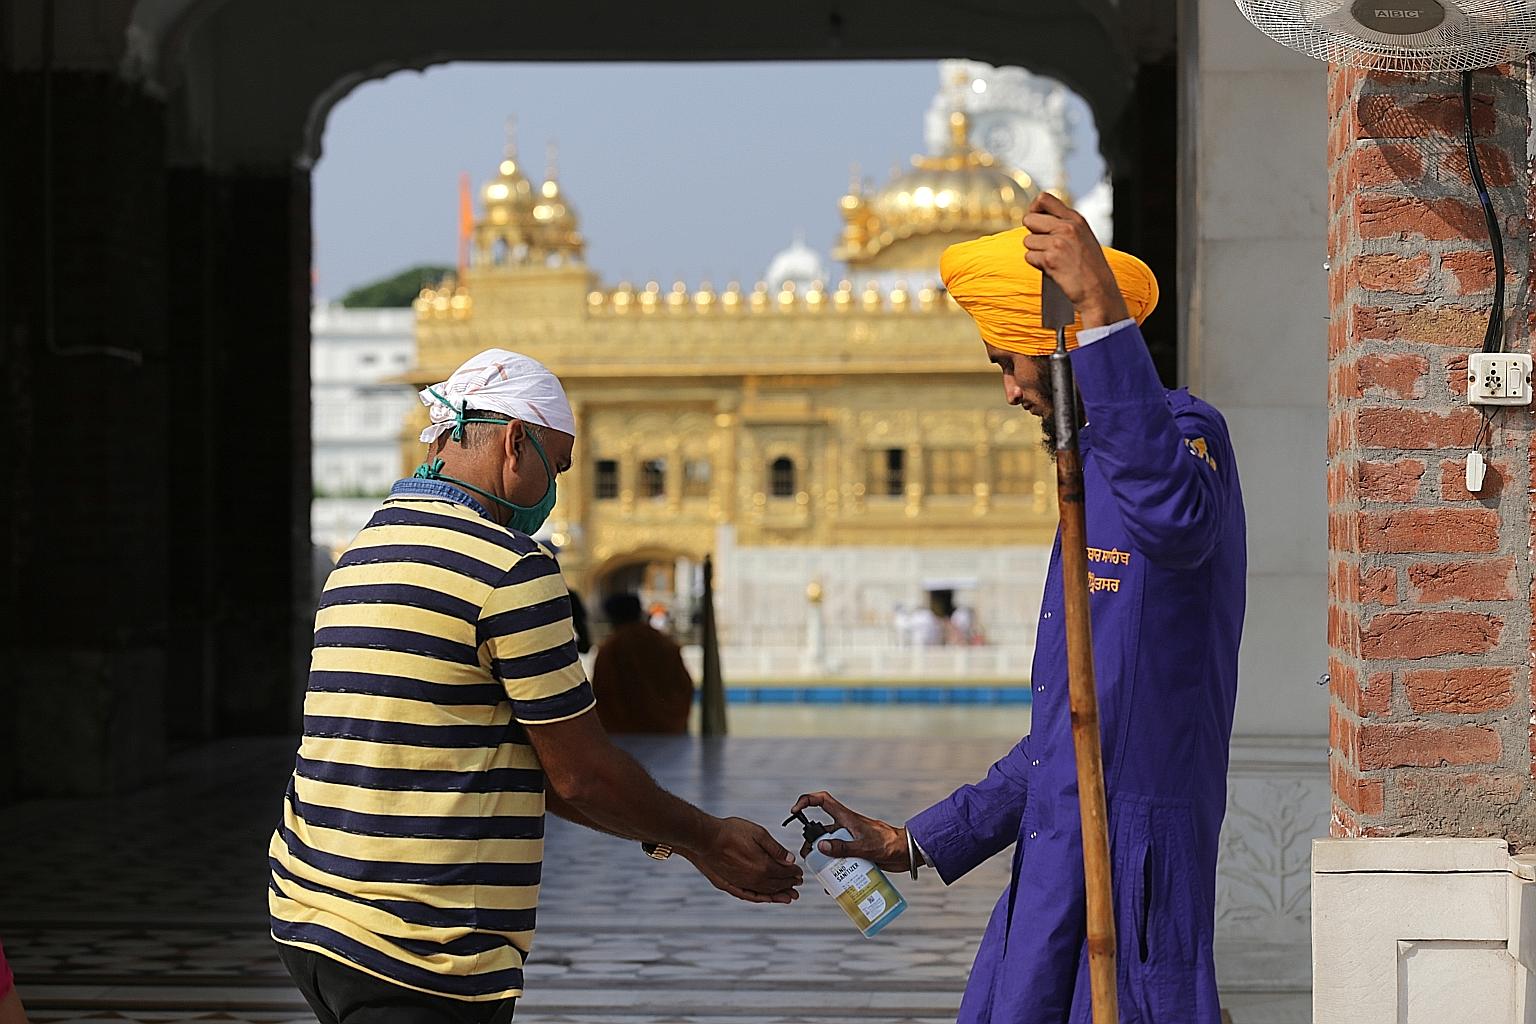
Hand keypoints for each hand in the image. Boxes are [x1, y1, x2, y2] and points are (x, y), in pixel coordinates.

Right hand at [683, 817, 802, 904]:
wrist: (705, 839)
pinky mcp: (732, 885)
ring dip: (779, 894)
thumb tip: (790, 859)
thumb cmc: (729, 833)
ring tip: (789, 897)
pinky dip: (762, 898)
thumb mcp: (758, 833)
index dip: (794, 873)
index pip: (784, 872)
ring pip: (766, 893)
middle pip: (777, 884)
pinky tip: (767, 899)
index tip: (799, 873)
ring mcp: (743, 884)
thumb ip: (776, 849)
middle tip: (797, 884)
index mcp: (763, 866)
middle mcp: (755, 879)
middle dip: (789, 884)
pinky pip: (751, 896)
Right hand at [789, 791, 909, 873]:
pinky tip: (835, 884)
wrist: (908, 852)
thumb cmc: (890, 844)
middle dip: (812, 843)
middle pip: (822, 831)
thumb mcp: (865, 847)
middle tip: (808, 858)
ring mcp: (851, 840)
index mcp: (846, 818)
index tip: (795, 811)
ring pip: (831, 847)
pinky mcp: (857, 852)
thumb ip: (843, 848)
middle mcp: (846, 827)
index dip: (806, 801)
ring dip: (824, 859)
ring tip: (821, 874)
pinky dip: (837, 869)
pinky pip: (842, 859)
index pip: (822, 801)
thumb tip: (821, 847)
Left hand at [1021, 192, 1128, 328]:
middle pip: (1029, 219)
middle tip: (1045, 246)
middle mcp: (1067, 227)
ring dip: (1036, 252)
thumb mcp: (1083, 236)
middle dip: (1033, 234)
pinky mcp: (1051, 259)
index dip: (1034, 209)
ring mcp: (1058, 242)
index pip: (1044, 198)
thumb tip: (1037, 218)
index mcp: (1075, 219)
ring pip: (1028, 241)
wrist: (1098, 291)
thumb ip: (1064, 225)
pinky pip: (1029, 257)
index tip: (1036, 221)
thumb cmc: (1090, 267)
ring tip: (1053, 260)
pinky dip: (1037, 265)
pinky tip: (1052, 269)